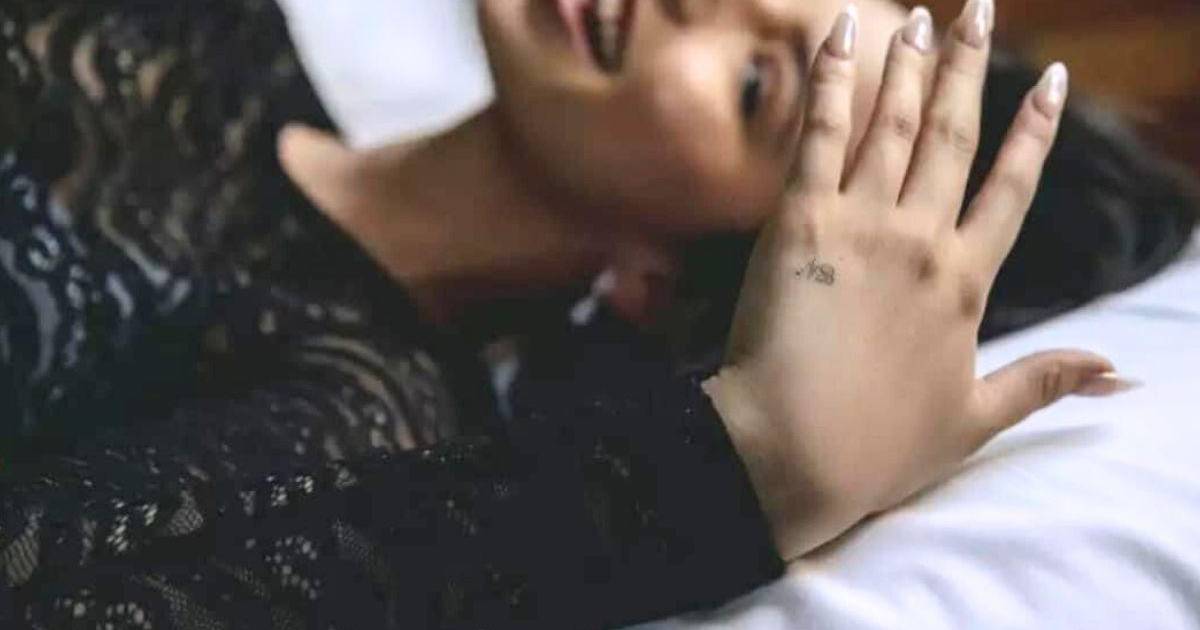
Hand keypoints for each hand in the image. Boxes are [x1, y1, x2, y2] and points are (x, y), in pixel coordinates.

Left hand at [704, 1, 1123, 559]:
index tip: (1048, 80)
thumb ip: (1045, 381)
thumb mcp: (977, 419)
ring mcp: (862, 224)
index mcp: (967, 282)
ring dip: (909, 63)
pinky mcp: (801, 220)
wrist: (793, 454)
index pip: (1011, 188)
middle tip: (978, 9)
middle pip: (953, 136)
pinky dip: (836, 81)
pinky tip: (844, 32)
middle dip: (966, 67)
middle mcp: (923, 239)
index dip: (1032, 130)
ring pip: (894, 124)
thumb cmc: (877, 448)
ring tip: (919, 14)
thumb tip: (1120, 371)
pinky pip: (822, 135)